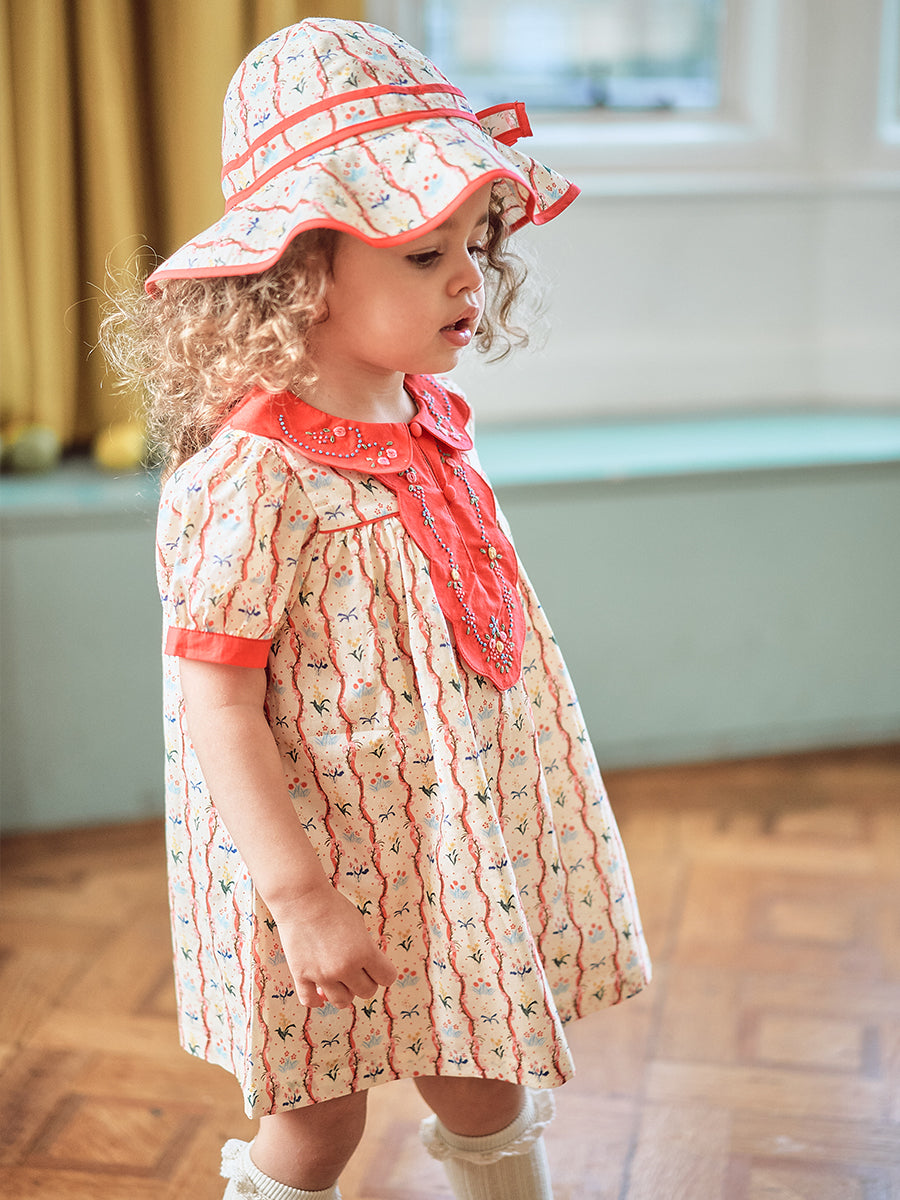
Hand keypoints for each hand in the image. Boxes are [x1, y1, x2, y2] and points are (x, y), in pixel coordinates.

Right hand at [270, 886, 396, 1009]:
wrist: (301, 898)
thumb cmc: (332, 906)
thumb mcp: (359, 925)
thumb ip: (366, 949)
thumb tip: (367, 972)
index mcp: (364, 952)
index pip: (387, 978)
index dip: (383, 972)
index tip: (376, 966)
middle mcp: (345, 967)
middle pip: (366, 992)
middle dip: (364, 981)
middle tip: (357, 970)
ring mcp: (322, 974)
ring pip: (342, 1002)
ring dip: (344, 993)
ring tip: (339, 980)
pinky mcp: (301, 975)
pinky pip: (310, 1001)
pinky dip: (316, 1000)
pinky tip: (319, 993)